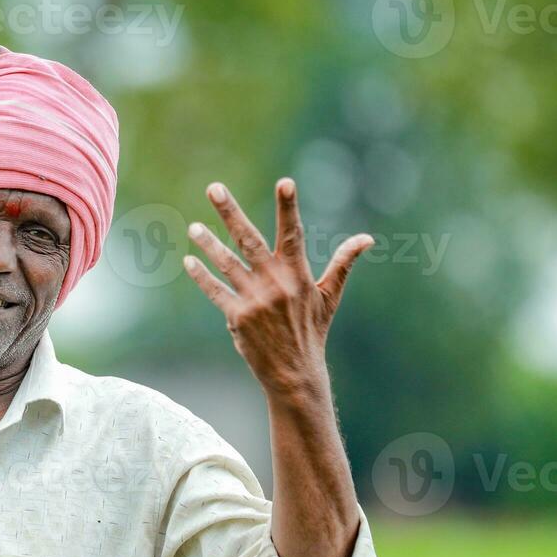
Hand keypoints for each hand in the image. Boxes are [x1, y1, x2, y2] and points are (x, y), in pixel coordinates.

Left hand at [182, 179, 371, 400]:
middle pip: (249, 240)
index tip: (285, 182)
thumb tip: (367, 238)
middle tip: (214, 187)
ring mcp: (255, 300)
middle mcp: (276, 284)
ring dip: (209, 244)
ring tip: (193, 227)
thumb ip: (343, 263)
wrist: (295, 374)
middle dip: (231, 212)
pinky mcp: (238, 318)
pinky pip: (217, 292)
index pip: (293, 234)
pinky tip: (189, 261)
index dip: (289, 208)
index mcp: (298, 275)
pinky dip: (202, 277)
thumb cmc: (312, 331)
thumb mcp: (329, 297)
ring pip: (227, 264)